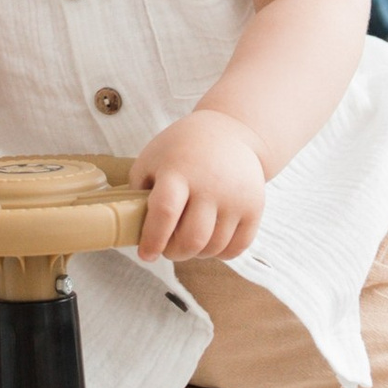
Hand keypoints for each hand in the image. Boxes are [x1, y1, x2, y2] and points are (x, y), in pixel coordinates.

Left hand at [132, 112, 266, 263]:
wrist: (229, 133)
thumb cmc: (182, 149)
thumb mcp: (152, 159)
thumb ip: (139, 192)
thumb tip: (133, 229)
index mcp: (179, 171)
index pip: (165, 212)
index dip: (153, 240)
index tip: (146, 254)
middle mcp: (210, 185)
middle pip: (192, 239)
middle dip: (174, 252)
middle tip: (168, 247)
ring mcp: (236, 197)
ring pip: (214, 248)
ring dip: (196, 253)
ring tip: (188, 239)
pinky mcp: (254, 208)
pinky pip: (236, 248)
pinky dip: (219, 253)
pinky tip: (210, 240)